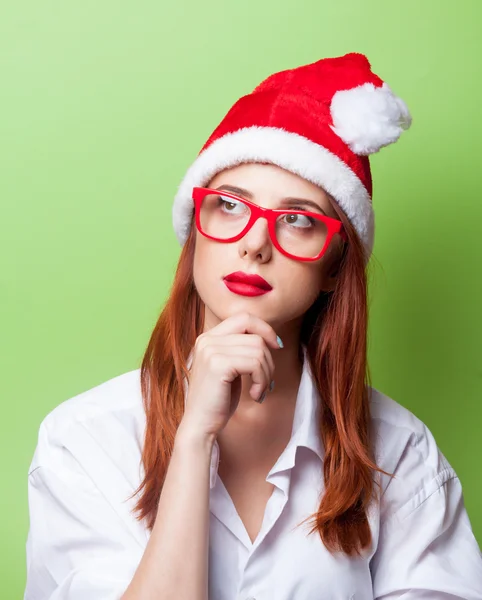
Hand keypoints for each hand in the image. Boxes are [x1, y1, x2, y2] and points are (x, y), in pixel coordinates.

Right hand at [180, 312, 282, 438]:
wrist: (200, 425)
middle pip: (255, 335)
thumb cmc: (218, 400)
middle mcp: (207, 339)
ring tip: (259, 390)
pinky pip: (255, 363)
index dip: (265, 329)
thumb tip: (270, 337)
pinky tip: (255, 395)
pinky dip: (262, 381)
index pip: (244, 318)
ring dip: (266, 374)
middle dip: (269, 359)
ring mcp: (211, 350)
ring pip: (258, 350)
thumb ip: (241, 349)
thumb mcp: (230, 368)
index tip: (277, 346)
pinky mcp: (218, 364)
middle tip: (266, 381)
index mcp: (209, 337)